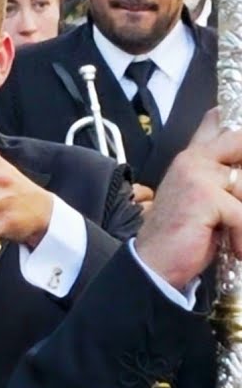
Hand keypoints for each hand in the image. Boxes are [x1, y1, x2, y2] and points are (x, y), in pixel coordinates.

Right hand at [134, 109, 241, 290]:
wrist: (153, 264)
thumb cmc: (183, 236)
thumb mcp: (206, 199)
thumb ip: (221, 176)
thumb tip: (233, 161)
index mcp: (193, 157)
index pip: (219, 123)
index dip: (231, 128)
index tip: (233, 136)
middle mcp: (192, 158)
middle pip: (240, 143)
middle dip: (241, 187)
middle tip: (233, 208)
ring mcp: (197, 174)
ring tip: (232, 234)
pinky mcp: (203, 195)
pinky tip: (231, 246)